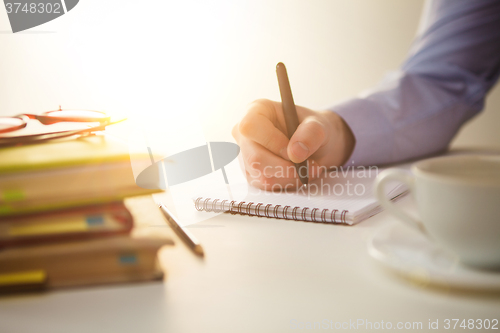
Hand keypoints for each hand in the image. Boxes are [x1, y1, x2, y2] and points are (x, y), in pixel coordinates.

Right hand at [232, 99, 354, 190]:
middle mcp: (245, 133)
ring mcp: (246, 155)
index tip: (294, 152)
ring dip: (291, 177)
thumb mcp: (319, 125)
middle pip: (254, 158)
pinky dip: (288, 183)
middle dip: (286, 168)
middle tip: (311, 166)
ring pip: (262, 176)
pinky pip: (267, 186)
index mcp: (257, 110)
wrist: (314, 144)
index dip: (272, 142)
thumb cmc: (312, 129)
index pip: (250, 127)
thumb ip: (311, 133)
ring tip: (309, 169)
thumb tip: (295, 153)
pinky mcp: (252, 174)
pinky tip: (299, 174)